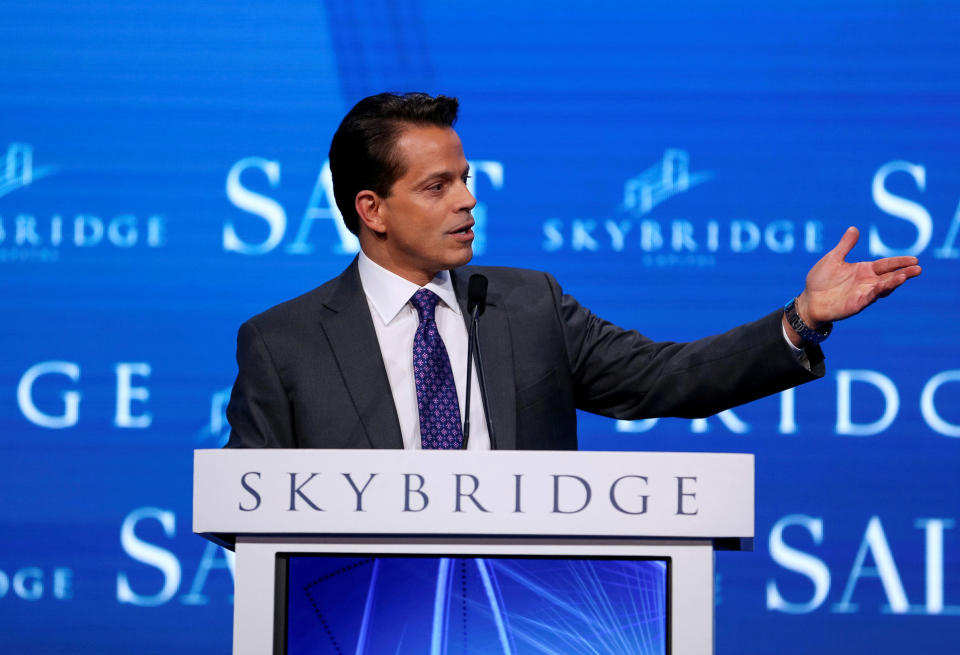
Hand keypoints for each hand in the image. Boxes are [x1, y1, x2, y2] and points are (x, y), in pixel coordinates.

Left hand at [784, 226, 921, 344]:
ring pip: (883, 288)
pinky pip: (868, 297)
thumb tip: (854, 228)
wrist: (809, 300)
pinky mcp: (856, 304)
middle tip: (918, 268)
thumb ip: (845, 246)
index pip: (886, 265)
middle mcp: (867, 282)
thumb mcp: (833, 259)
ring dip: (894, 282)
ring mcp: (863, 294)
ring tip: (905, 276)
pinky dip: (876, 292)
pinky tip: (884, 286)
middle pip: (890, 276)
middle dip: (904, 272)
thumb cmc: (820, 280)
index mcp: (864, 270)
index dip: (899, 262)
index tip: (915, 259)